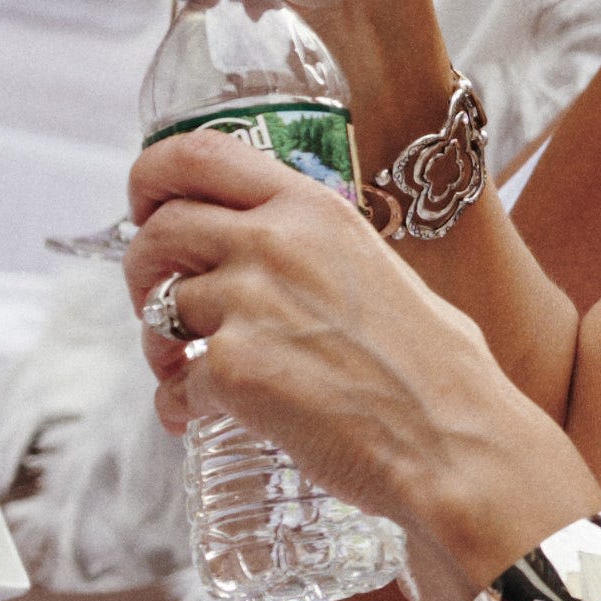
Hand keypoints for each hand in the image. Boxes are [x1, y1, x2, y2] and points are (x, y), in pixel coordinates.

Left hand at [117, 127, 555, 599]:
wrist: (456, 446)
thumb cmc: (438, 371)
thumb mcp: (382, 270)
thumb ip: (318, 249)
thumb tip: (277, 251)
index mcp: (312, 208)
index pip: (197, 154)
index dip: (153, 176)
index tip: (145, 205)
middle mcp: (273, 242)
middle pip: (160, 230)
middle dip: (143, 269)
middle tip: (158, 301)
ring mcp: (249, 304)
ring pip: (158, 309)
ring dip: (159, 342)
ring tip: (182, 368)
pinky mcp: (234, 370)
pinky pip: (174, 383)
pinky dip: (178, 404)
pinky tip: (197, 417)